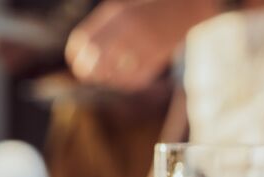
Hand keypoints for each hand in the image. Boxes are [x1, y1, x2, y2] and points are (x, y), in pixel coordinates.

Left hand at [65, 0, 217, 91]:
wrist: (187, 8)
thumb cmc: (150, 8)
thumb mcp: (122, 9)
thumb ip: (101, 27)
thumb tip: (79, 52)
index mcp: (115, 14)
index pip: (82, 42)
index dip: (76, 56)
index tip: (79, 61)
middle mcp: (127, 30)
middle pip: (92, 62)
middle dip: (88, 71)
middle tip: (91, 73)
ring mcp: (142, 46)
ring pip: (111, 76)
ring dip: (108, 77)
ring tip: (112, 72)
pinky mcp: (155, 62)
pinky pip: (131, 81)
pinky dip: (127, 81)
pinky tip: (129, 73)